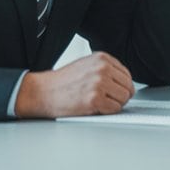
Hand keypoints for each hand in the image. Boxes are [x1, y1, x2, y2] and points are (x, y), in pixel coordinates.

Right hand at [14, 52, 135, 117]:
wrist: (40, 92)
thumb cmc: (61, 82)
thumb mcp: (86, 65)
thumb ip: (105, 70)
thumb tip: (125, 82)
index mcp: (102, 58)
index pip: (127, 74)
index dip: (122, 86)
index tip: (115, 92)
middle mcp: (102, 69)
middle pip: (128, 87)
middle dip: (120, 96)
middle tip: (108, 100)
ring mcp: (99, 83)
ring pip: (124, 98)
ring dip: (114, 104)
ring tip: (100, 103)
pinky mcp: (94, 99)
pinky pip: (114, 109)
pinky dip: (108, 112)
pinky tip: (96, 108)